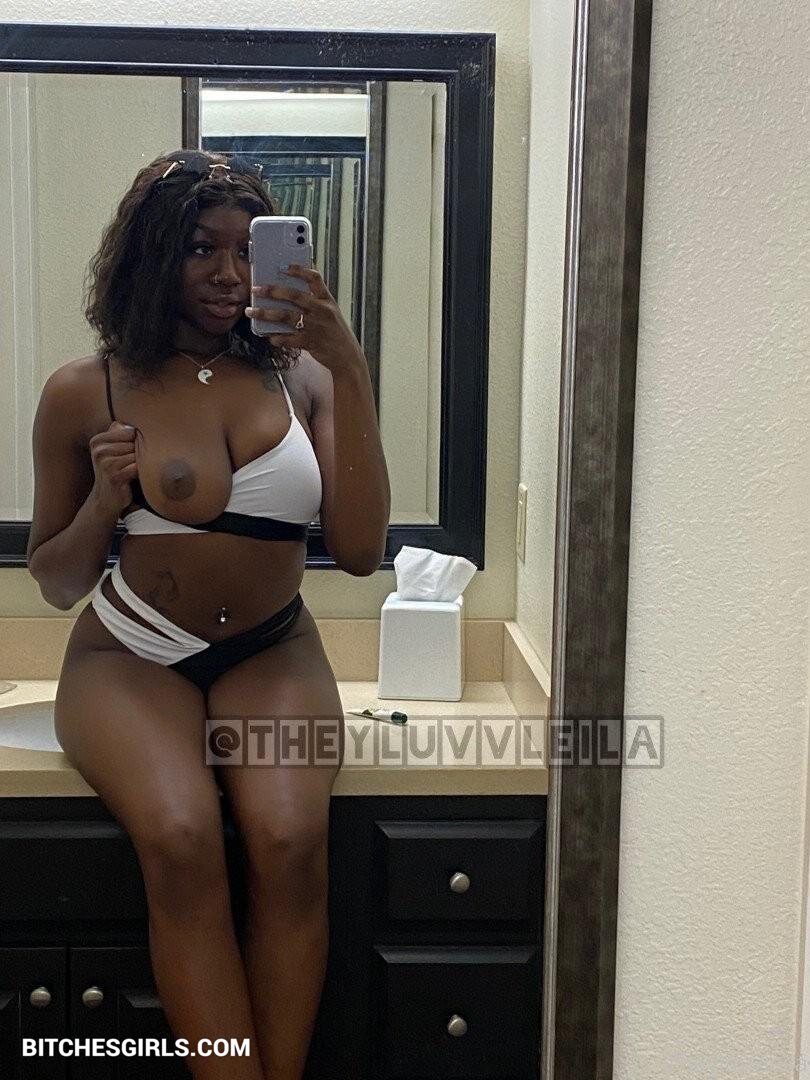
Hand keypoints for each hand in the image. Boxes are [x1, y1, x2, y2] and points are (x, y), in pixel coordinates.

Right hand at [88, 421, 138, 516]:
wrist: (106, 500)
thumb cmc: (116, 472)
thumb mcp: (114, 451)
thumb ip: (121, 433)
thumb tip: (142, 417)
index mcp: (97, 441)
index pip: (129, 431)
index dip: (138, 441)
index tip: (137, 450)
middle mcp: (99, 450)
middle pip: (134, 443)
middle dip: (141, 453)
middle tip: (137, 463)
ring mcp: (105, 464)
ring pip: (137, 455)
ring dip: (141, 464)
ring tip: (136, 471)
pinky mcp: (114, 477)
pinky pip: (137, 468)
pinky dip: (141, 473)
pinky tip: (136, 478)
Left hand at [246, 265, 364, 374]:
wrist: (347, 357)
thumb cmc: (335, 333)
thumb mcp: (330, 313)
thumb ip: (314, 302)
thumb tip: (286, 295)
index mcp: (327, 300)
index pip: (314, 278)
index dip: (299, 270)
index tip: (284, 266)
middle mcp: (321, 311)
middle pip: (294, 295)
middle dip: (272, 291)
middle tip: (256, 289)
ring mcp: (315, 326)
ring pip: (286, 316)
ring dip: (265, 313)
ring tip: (251, 311)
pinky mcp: (310, 342)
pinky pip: (289, 339)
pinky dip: (277, 337)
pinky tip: (269, 336)